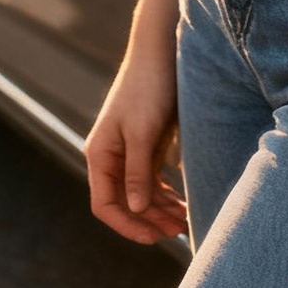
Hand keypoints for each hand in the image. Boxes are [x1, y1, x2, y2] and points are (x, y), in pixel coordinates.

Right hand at [86, 38, 187, 243]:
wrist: (162, 49)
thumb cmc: (149, 87)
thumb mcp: (143, 132)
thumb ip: (137, 172)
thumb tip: (134, 210)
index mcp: (100, 154)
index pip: (105, 204)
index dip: (127, 225)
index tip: (154, 238)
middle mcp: (110, 156)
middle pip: (125, 202)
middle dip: (150, 220)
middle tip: (180, 231)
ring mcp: (128, 151)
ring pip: (141, 193)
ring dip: (161, 209)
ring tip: (187, 221)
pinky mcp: (146, 144)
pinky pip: (152, 179)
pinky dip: (166, 193)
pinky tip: (183, 202)